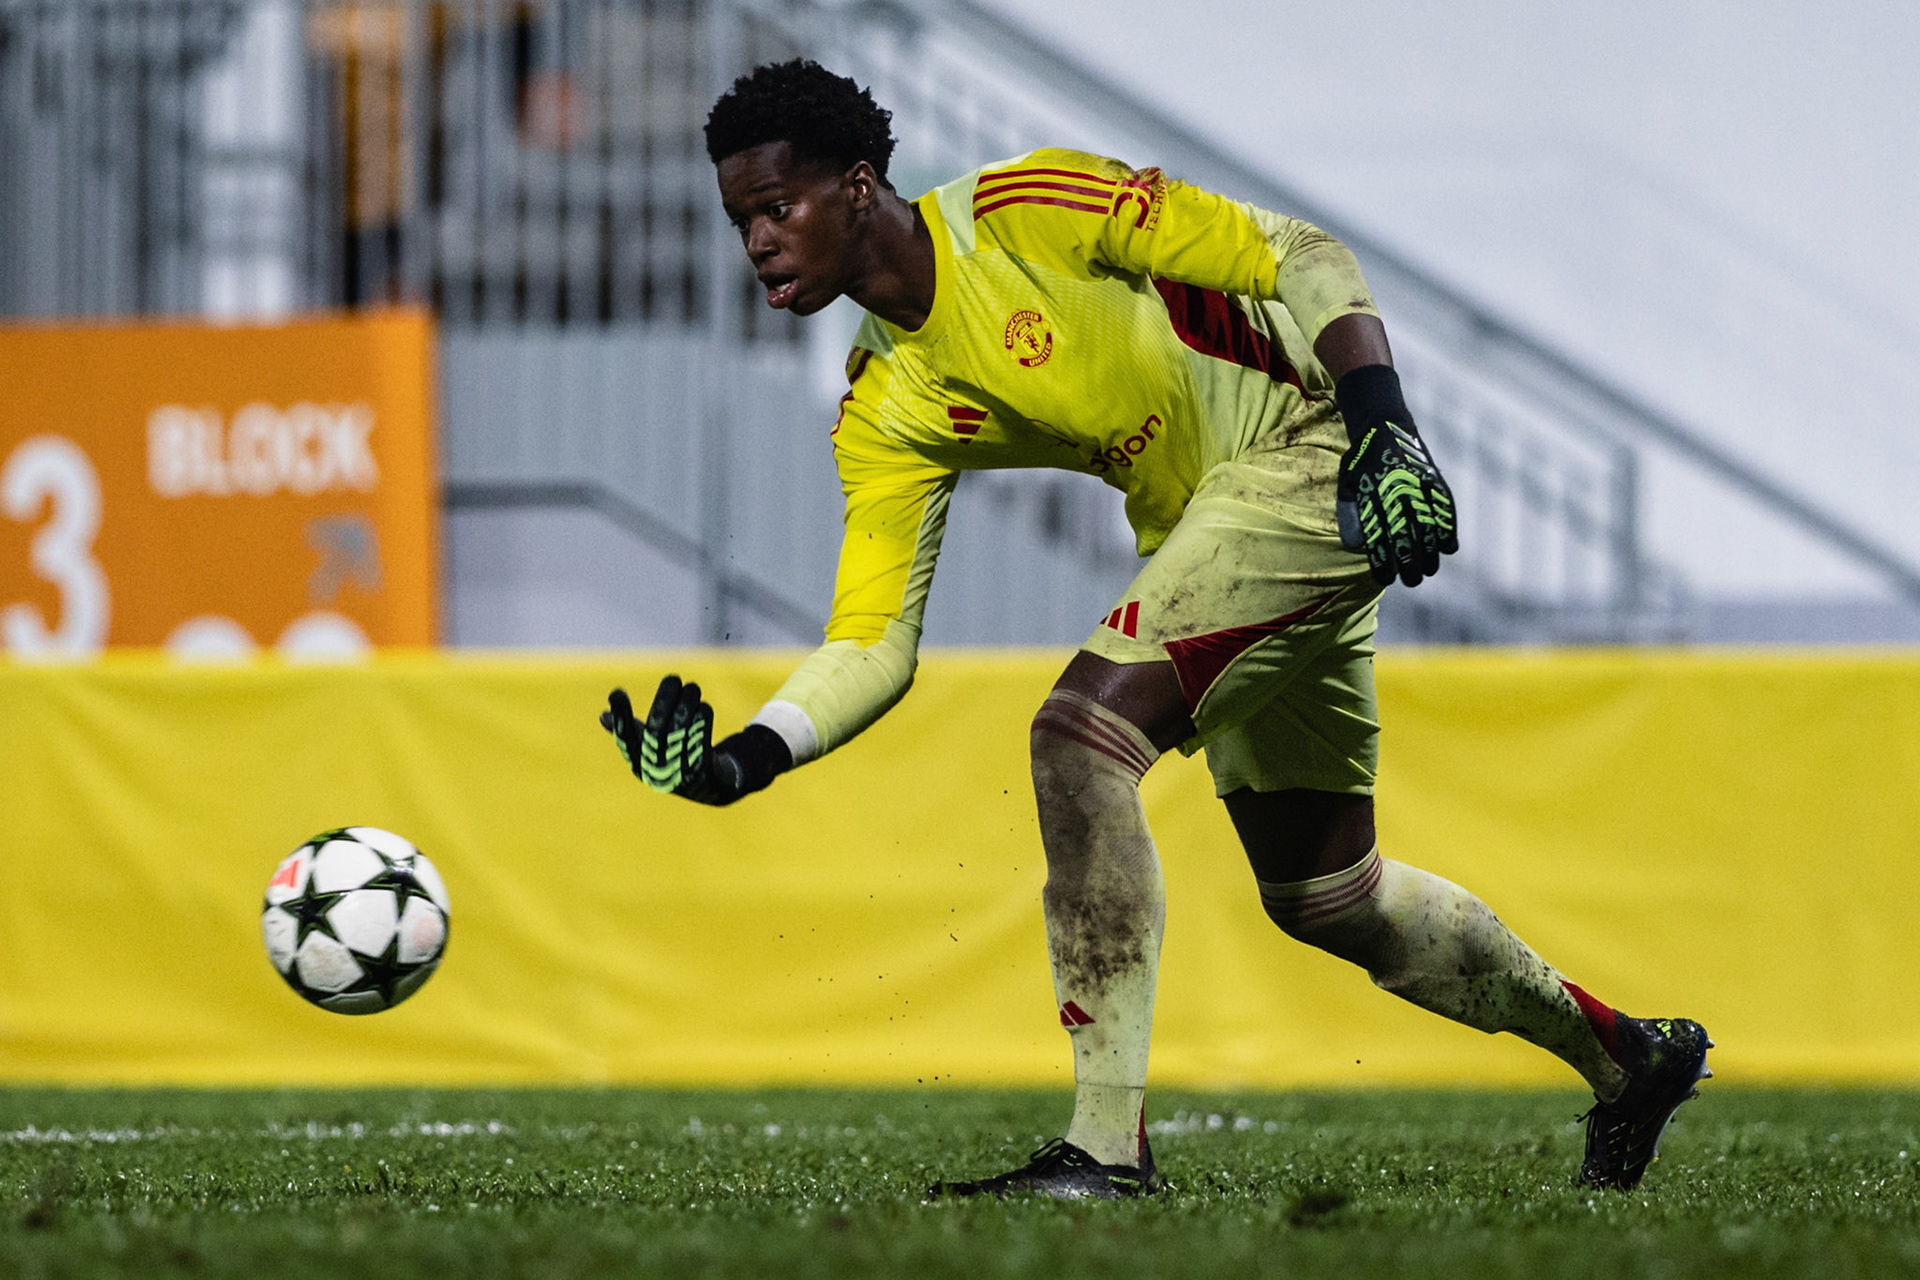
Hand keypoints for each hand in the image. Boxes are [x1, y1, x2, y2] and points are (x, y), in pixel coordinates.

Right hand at [600, 676, 791, 805]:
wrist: (706, 785)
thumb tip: (601, 716)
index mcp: (640, 766)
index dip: (620, 717)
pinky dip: (702, 724)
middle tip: (672, 678)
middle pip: (656, 734)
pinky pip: (702, 745)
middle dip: (664, 703)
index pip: (625, 739)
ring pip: (681, 735)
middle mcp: (657, 774)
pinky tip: (703, 706)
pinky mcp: (704, 775)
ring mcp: (680, 776)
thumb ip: (628, 732)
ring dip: (686, 707)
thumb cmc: (671, 760)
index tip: (616, 692)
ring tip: (692, 687)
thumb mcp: (648, 748)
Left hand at [1335, 414, 1457, 587]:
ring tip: (1429, 571)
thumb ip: (1350, 514)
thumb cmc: (1361, 463)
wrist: (1383, 426)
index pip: (1377, 536)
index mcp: (1371, 494)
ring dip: (1431, 553)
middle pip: (1405, 535)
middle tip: (1411, 581)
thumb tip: (1357, 546)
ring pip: (1428, 526)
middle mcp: (1395, 490)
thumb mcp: (1347, 484)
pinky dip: (1449, 529)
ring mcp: (1417, 484)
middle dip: (1409, 563)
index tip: (1386, 579)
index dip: (1382, 561)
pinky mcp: (1433, 479)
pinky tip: (1449, 548)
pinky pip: (1445, 508)